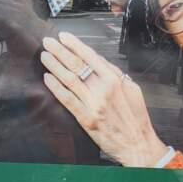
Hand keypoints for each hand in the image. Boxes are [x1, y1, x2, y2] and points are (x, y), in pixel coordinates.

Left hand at [41, 33, 167, 165]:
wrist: (137, 144)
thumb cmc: (136, 118)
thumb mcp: (132, 89)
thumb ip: (115, 73)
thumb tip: (99, 60)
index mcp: (115, 80)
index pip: (90, 56)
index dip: (74, 45)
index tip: (63, 36)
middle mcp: (103, 90)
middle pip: (76, 65)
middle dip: (60, 51)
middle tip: (47, 42)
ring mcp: (93, 104)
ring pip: (69, 80)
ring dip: (54, 66)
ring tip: (45, 56)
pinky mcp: (85, 119)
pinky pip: (67, 99)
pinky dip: (56, 87)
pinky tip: (47, 78)